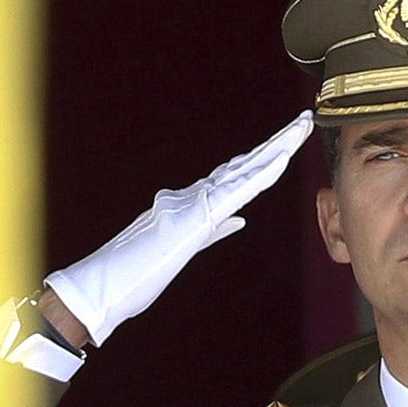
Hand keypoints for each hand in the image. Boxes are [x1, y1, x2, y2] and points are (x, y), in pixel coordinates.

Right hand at [44, 110, 313, 347]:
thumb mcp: (185, 250)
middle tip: (303, 121)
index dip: (264, 158)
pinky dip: (260, 176)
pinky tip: (281, 161)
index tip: (287, 143)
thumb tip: (238, 220)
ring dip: (276, 150)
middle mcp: (194, 194)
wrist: (104, 285)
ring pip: (244, 171)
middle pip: (245, 165)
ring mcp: (195, 203)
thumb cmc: (136, 275)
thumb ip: (213, 231)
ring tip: (301, 128)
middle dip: (276, 144)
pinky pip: (235, 193)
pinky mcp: (195, 217)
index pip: (237, 176)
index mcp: (193, 203)